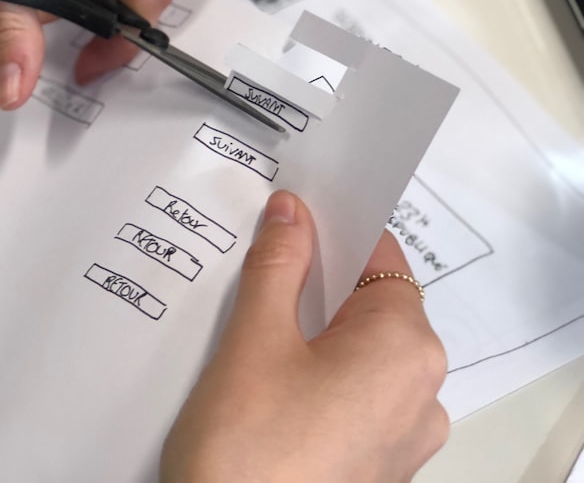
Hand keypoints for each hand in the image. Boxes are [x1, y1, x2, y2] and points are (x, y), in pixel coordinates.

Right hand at [161, 191, 448, 482]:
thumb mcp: (255, 341)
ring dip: (312, 334)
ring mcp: (402, 438)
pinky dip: (318, 378)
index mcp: (405, 349)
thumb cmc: (249, 450)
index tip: (293, 219)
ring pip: (359, 355)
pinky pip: (354, 398)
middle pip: (371, 307)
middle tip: (257, 273)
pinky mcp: (375, 467)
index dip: (336, 231)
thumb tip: (292, 213)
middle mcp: (421, 393)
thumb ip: (278, 266)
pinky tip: (266, 385)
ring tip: (252, 333)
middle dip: (315, 285)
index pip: (381, 259)